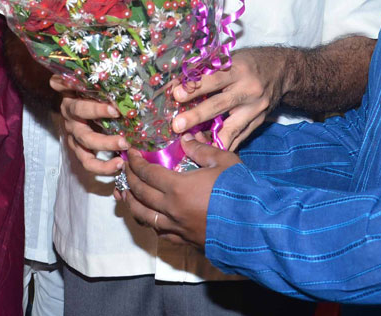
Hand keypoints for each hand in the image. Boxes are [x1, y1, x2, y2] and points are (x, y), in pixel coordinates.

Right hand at [51, 74, 127, 174]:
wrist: (74, 101)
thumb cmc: (82, 89)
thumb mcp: (77, 82)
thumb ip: (70, 80)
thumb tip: (60, 77)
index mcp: (70, 106)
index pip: (80, 109)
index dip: (96, 111)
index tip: (115, 110)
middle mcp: (71, 124)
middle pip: (85, 137)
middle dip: (104, 141)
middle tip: (124, 141)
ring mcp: (75, 140)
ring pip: (85, 155)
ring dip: (103, 161)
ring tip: (121, 160)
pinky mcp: (80, 151)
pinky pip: (89, 164)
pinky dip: (103, 168)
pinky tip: (119, 164)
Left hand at [119, 136, 240, 248]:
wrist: (256, 226)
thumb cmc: (240, 191)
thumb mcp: (223, 161)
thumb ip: (200, 149)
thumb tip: (185, 138)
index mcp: (177, 187)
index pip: (147, 173)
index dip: (135, 162)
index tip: (131, 154)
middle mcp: (171, 209)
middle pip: (140, 194)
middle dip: (129, 179)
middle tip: (125, 169)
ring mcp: (177, 228)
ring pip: (144, 217)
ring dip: (131, 204)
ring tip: (124, 195)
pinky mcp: (185, 241)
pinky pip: (160, 232)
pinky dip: (149, 222)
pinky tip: (149, 217)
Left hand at [171, 47, 291, 150]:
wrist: (281, 71)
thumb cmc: (248, 62)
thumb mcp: (230, 58)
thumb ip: (206, 71)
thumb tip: (177, 84)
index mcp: (239, 70)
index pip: (214, 79)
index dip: (195, 87)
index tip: (176, 94)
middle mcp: (248, 90)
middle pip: (220, 105)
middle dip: (197, 116)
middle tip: (177, 125)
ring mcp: (255, 109)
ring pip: (231, 127)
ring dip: (210, 138)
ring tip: (191, 145)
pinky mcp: (258, 122)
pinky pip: (239, 137)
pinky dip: (223, 145)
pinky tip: (207, 151)